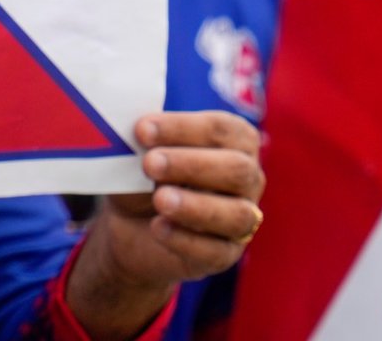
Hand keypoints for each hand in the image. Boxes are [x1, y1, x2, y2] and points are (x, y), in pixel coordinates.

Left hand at [66, 110, 263, 340]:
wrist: (132, 223)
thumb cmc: (145, 173)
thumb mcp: (140, 152)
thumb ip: (145, 141)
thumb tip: (138, 132)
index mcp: (234, 140)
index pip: (220, 129)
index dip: (182, 127)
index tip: (142, 130)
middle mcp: (248, 178)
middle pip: (236, 169)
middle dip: (191, 165)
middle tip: (150, 163)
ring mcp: (243, 218)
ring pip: (236, 214)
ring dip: (195, 206)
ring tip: (159, 199)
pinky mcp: (227, 254)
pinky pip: (216, 251)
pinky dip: (186, 240)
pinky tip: (158, 227)